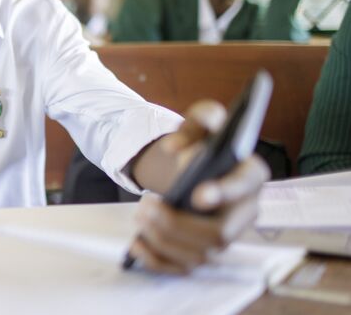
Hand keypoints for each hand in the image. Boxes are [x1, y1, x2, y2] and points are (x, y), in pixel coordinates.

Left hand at [129, 100, 269, 273]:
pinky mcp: (205, 251)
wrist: (195, 165)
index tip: (197, 194)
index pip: (245, 187)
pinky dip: (158, 260)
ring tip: (140, 218)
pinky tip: (137, 244)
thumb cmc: (205, 143)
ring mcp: (226, 236)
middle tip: (146, 207)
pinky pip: (184, 267)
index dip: (224, 193)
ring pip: (200, 254)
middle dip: (179, 224)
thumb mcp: (203, 121)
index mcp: (250, 175)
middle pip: (220, 233)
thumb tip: (175, 147)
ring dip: (164, 240)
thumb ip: (197, 120)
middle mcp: (245, 212)